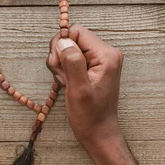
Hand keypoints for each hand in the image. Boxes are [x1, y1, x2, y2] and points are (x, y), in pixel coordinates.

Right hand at [47, 24, 124, 156]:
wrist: (99, 133)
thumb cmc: (90, 116)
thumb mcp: (79, 89)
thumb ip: (72, 62)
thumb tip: (63, 41)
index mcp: (107, 55)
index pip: (77, 32)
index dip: (61, 45)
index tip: (57, 66)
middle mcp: (107, 53)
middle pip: (73, 38)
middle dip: (60, 55)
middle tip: (61, 77)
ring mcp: (101, 60)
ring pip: (71, 48)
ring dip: (61, 64)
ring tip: (66, 82)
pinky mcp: (95, 66)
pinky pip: (74, 57)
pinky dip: (65, 68)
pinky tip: (68, 83)